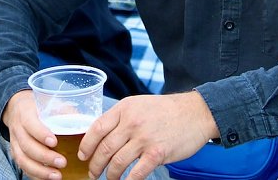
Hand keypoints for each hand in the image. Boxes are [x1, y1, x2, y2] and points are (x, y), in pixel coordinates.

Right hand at [2, 90, 66, 179]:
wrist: (17, 109)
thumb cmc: (38, 107)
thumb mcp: (50, 102)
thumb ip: (65, 112)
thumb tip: (84, 124)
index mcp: (25, 112)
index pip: (30, 124)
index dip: (41, 134)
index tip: (55, 142)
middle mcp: (17, 128)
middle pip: (27, 145)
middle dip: (45, 157)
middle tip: (62, 162)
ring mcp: (15, 142)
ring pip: (23, 159)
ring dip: (40, 170)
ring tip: (57, 176)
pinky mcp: (16, 153)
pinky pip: (22, 167)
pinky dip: (34, 175)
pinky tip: (48, 179)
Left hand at [78, 91, 217, 179]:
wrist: (195, 113)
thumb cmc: (165, 110)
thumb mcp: (138, 105)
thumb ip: (121, 118)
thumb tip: (101, 135)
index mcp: (124, 109)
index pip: (96, 128)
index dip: (86, 145)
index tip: (82, 155)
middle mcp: (131, 122)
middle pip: (104, 148)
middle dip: (95, 165)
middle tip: (93, 173)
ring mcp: (144, 138)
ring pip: (117, 162)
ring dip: (110, 175)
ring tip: (109, 179)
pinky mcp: (157, 153)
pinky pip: (136, 173)